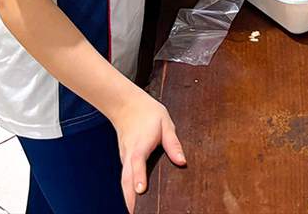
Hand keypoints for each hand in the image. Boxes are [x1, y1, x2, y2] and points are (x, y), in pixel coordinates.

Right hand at [110, 88, 186, 212]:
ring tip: (135, 213)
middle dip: (131, 197)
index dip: (139, 176)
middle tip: (136, 213)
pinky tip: (134, 203)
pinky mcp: (125, 161)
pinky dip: (128, 192)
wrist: (126, 105)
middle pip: (127, 179)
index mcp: (141, 144)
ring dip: (128, 198)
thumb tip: (182, 161)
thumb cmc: (148, 113)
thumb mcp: (165, 123)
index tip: (141, 190)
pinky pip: (125, 179)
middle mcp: (130, 154)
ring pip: (124, 182)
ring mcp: (125, 159)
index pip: (138, 162)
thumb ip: (173, 143)